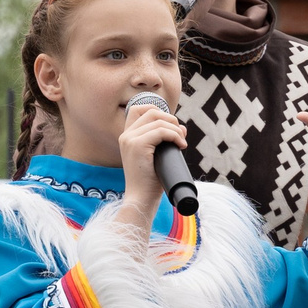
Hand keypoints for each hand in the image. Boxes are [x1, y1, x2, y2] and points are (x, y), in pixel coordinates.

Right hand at [117, 99, 183, 219]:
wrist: (141, 198)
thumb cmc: (150, 181)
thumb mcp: (156, 156)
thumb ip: (163, 140)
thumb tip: (181, 127)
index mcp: (127, 136)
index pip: (139, 109)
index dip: (158, 111)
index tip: (171, 126)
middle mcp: (126, 135)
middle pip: (151, 111)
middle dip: (170, 119)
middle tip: (180, 136)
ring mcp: (130, 139)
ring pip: (159, 121)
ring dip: (176, 130)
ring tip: (182, 143)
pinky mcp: (137, 145)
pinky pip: (161, 131)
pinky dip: (175, 136)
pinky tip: (180, 146)